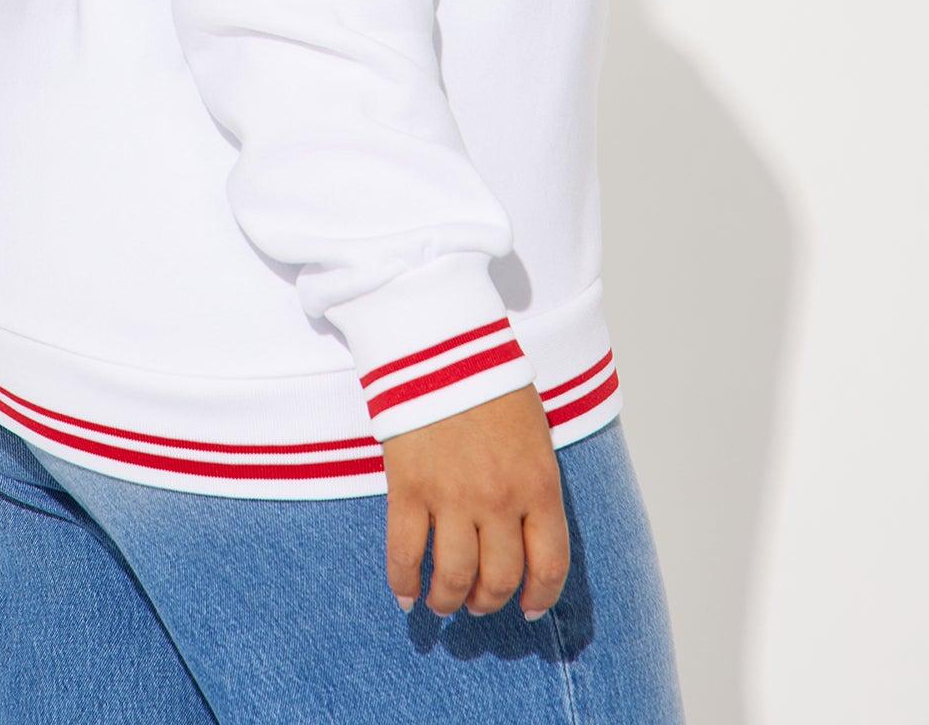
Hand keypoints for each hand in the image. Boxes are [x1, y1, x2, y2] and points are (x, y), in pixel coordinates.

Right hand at [381, 384, 568, 619]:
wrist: (441, 344)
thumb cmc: (491, 382)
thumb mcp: (533, 434)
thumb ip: (533, 484)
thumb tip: (526, 531)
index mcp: (539, 484)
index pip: (549, 564)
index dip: (540, 596)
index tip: (529, 609)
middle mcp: (500, 500)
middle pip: (500, 578)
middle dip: (490, 601)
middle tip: (480, 605)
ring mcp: (452, 497)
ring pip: (454, 577)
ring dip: (449, 600)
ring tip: (443, 603)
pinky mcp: (410, 488)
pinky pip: (406, 553)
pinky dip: (404, 583)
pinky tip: (406, 595)